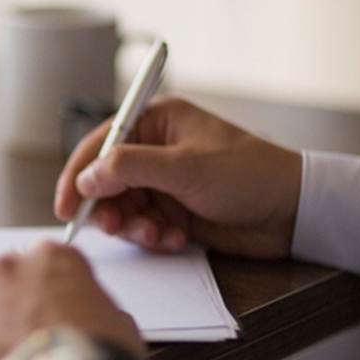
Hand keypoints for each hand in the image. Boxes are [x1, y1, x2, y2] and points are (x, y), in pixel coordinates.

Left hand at [0, 242, 143, 359]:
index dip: (47, 288)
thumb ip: (93, 304)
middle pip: (0, 277)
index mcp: (50, 258)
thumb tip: (88, 315)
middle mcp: (6, 270)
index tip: (52, 309)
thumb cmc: (103, 359)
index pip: (41, 260)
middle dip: (10, 300)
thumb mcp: (119, 321)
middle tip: (25, 335)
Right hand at [55, 98, 301, 258]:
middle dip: (109, 208)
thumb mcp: (184, 167)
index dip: (77, 176)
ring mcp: (165, 182)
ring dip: (134, 226)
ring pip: (123, 209)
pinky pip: (145, 226)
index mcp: (156, 121)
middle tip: (115, 226)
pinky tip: (177, 238)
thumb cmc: (248, 175)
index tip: (65, 206)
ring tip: (157, 234)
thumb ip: (128, 169)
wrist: (293, 212)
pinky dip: (155, 236)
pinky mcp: (175, 211)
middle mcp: (155, 149)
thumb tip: (84, 179)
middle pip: (105, 182)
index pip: (100, 145)